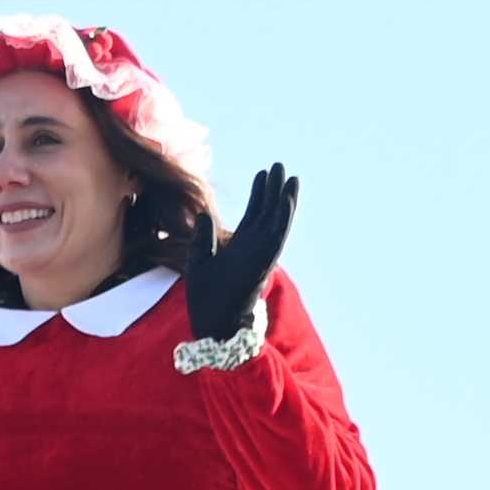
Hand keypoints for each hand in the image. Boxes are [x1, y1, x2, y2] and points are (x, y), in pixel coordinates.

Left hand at [182, 162, 296, 344]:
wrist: (212, 324)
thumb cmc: (206, 298)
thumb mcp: (198, 261)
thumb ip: (203, 238)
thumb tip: (203, 213)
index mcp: (241, 246)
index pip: (254, 214)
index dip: (260, 194)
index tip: (263, 173)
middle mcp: (255, 248)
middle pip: (268, 213)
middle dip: (274, 190)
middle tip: (279, 165)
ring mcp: (261, 255)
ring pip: (277, 222)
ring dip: (285, 200)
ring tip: (291, 177)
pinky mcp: (264, 262)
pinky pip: (276, 237)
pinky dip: (282, 218)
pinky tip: (287, 200)